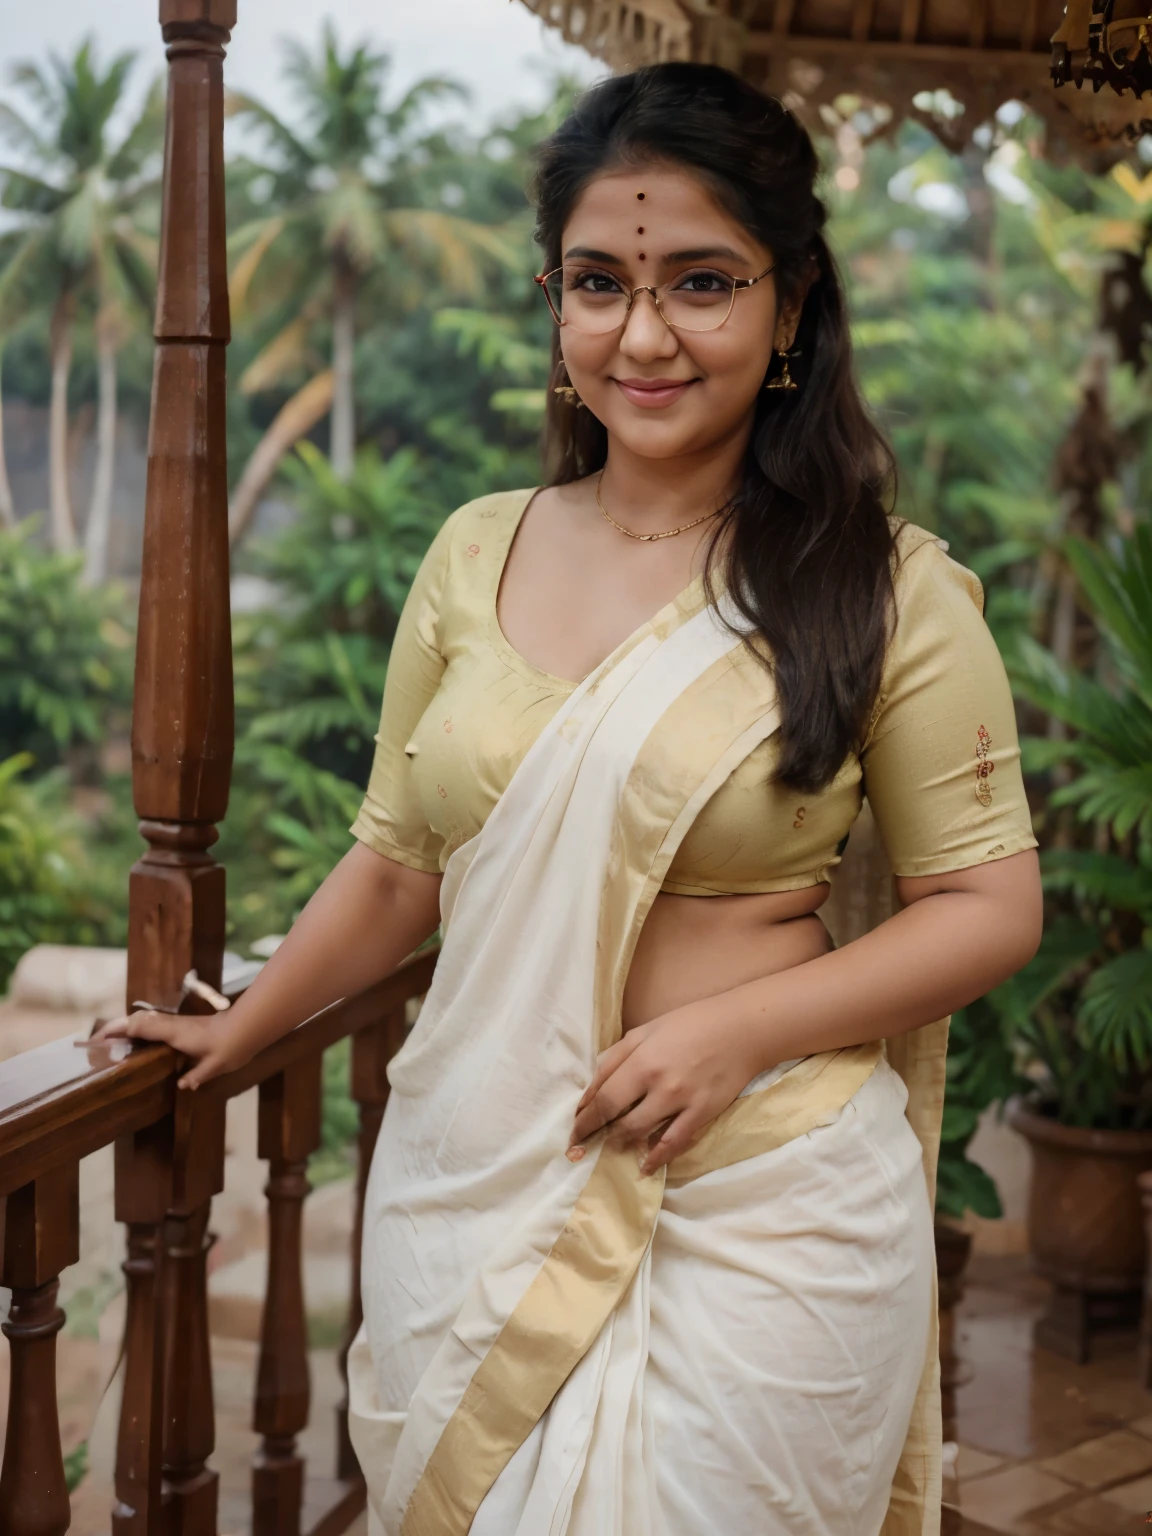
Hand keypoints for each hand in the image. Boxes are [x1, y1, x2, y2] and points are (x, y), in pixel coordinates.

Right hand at [94, 1011, 239, 1089]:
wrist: (244, 1030)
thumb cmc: (230, 1048)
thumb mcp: (215, 1065)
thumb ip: (198, 1074)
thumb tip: (181, 1085)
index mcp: (175, 1032)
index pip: (141, 1026)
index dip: (120, 1030)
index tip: (100, 1039)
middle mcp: (171, 1025)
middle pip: (137, 1020)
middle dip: (115, 1028)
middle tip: (94, 1043)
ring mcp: (174, 1024)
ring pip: (143, 1020)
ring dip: (123, 1028)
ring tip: (105, 1043)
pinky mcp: (178, 1026)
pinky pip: (151, 1025)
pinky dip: (136, 1030)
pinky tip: (130, 1043)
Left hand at [568, 1006, 761, 1174]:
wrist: (741, 1029)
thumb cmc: (691, 1023)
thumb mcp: (646, 1030)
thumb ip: (617, 1055)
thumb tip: (593, 1083)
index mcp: (641, 1059)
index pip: (602, 1097)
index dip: (584, 1117)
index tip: (574, 1129)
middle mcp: (657, 1083)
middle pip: (616, 1118)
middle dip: (595, 1135)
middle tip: (582, 1147)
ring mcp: (681, 1101)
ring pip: (640, 1133)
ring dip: (621, 1144)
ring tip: (611, 1147)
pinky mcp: (702, 1113)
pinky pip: (675, 1142)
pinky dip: (657, 1157)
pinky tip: (645, 1166)